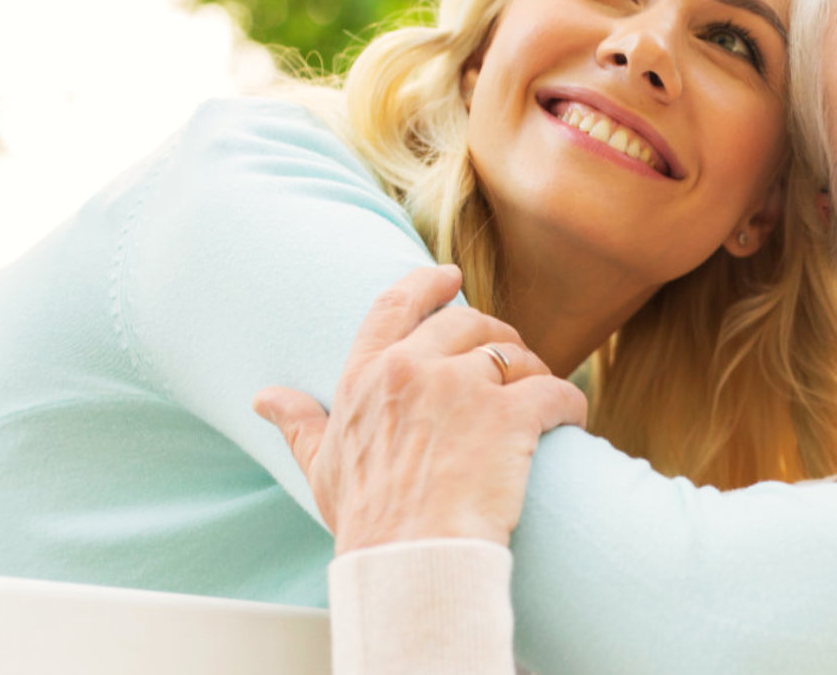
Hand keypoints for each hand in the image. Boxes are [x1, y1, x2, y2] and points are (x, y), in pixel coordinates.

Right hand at [253, 264, 587, 553]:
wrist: (409, 562)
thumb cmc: (367, 523)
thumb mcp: (322, 467)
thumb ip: (298, 423)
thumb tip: (264, 398)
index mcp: (367, 376)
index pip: (396, 304)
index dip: (426, 284)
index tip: (450, 275)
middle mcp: (413, 368)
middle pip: (468, 323)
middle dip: (494, 337)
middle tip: (512, 363)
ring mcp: (465, 387)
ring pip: (516, 353)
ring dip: (534, 372)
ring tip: (540, 401)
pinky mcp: (512, 414)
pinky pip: (556, 391)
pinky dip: (569, 405)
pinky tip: (571, 422)